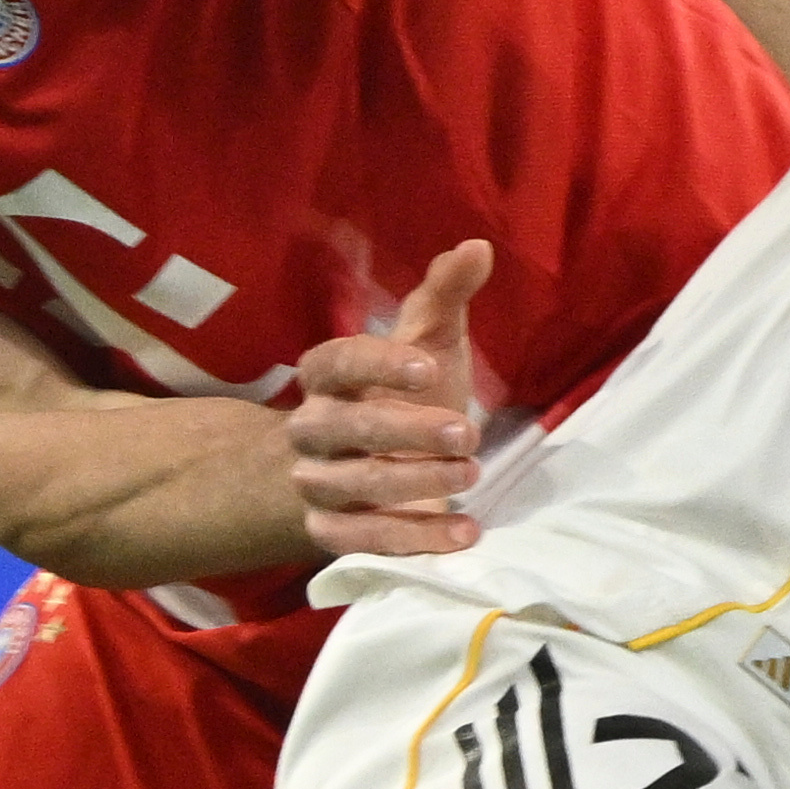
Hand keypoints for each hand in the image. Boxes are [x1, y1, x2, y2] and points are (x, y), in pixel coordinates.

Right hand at [295, 238, 495, 560]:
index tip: (427, 369)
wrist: (372, 467)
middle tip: (467, 432)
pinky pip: (364, 541)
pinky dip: (416, 539)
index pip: (337, 362)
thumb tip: (477, 247)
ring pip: (356, 487)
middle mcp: (312, 428)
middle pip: (348, 428)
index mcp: (326, 375)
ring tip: (472, 473)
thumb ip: (447, 296)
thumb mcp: (430, 342)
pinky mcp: (331, 531)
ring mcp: (317, 482)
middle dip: (408, 431)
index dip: (377, 365)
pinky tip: (466, 532)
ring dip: (417, 483)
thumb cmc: (405, 394)